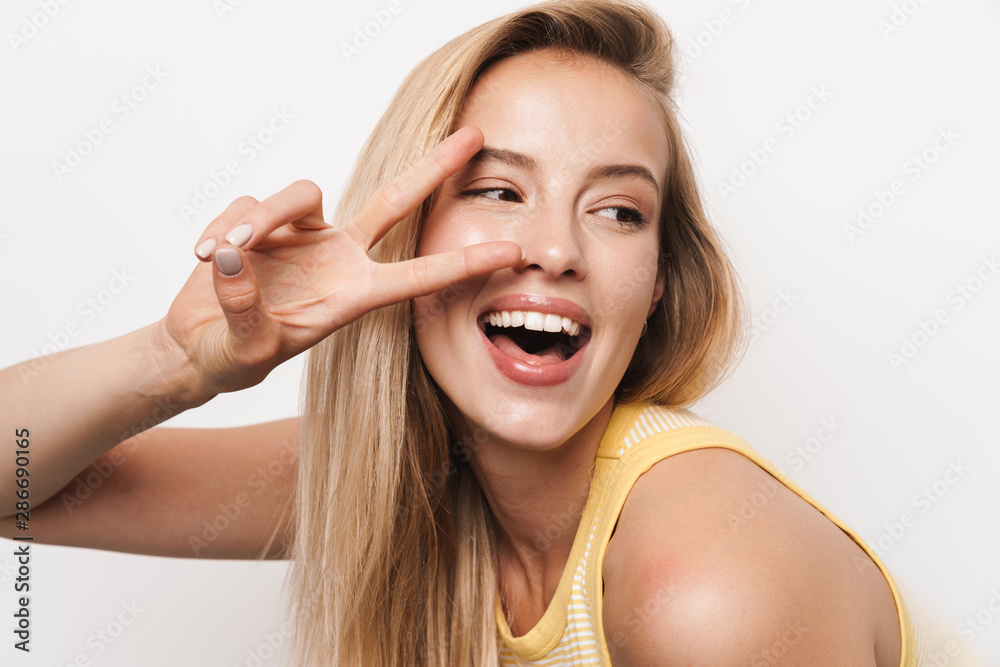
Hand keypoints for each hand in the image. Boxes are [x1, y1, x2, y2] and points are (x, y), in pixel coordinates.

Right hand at [161, 126, 519, 396]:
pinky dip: (220, 227)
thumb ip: (244, 308)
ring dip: (258, 218)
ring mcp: (303, 235)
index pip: (418, 276)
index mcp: (352, 295)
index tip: (510, 252)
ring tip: (220, 254)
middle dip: (435, 168)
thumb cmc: (232, 357)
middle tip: (475, 136)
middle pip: (395, 200)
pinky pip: (247, 203)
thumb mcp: (244, 349)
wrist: (197, 345)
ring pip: (299, 194)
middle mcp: (338, 257)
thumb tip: (233, 254)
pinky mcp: (262, 219)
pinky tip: (203, 256)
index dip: (463, 262)